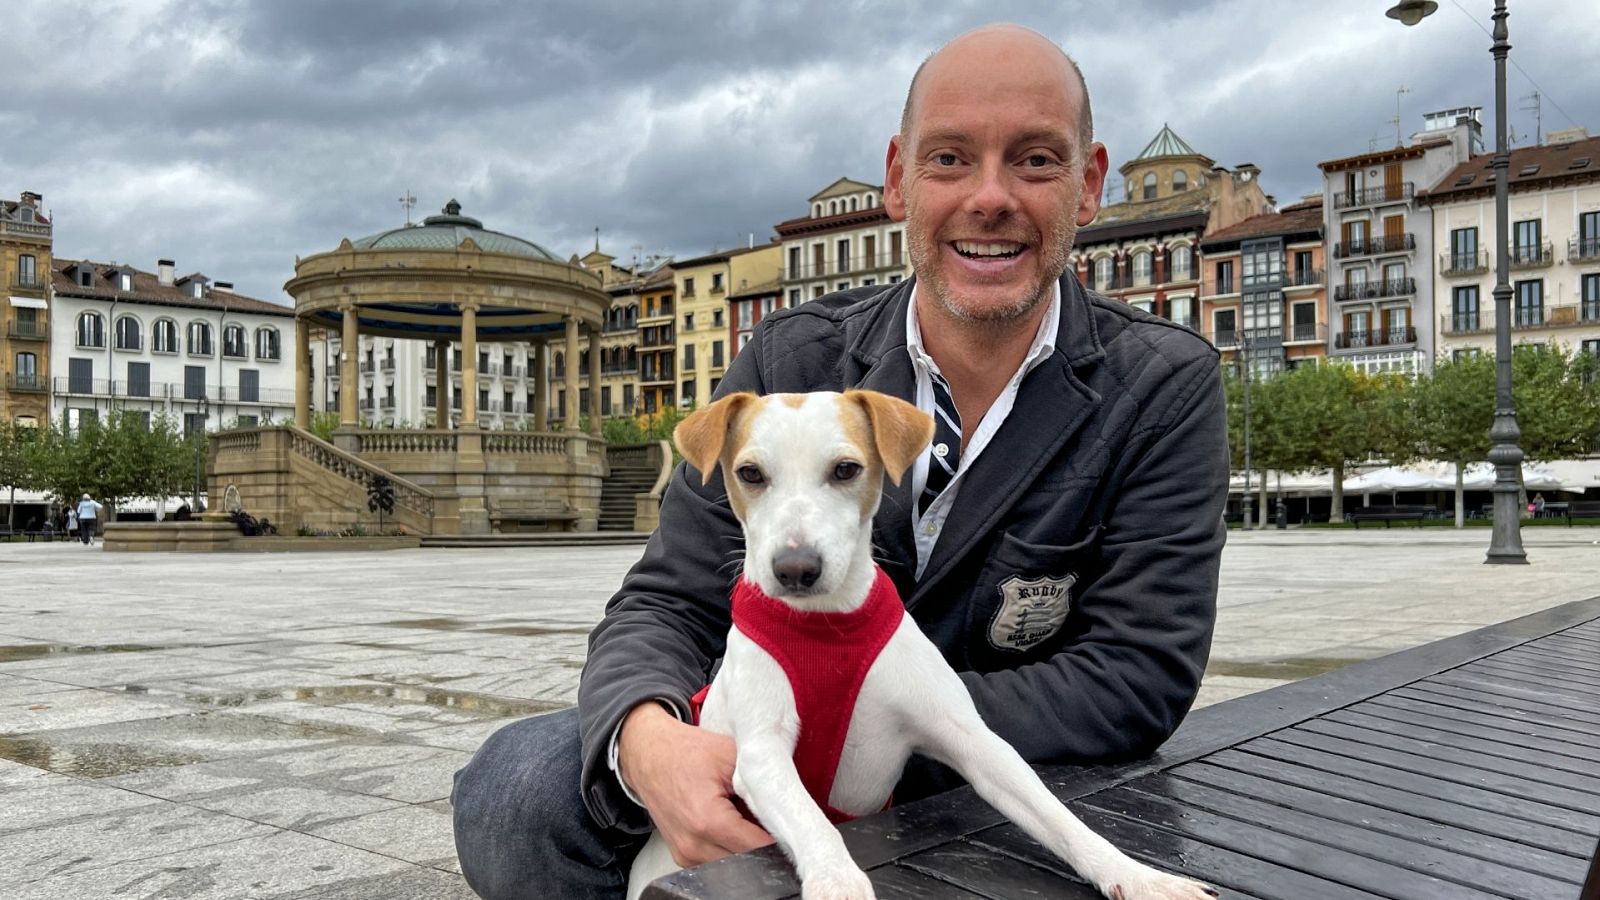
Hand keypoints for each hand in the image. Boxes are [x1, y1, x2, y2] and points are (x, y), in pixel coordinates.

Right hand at [618, 702, 773, 866]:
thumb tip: (786, 802)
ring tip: (745, 819)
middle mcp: (693, 844)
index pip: (758, 848)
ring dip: (744, 847)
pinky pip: (716, 863)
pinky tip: (730, 825)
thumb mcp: (730, 754)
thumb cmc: (683, 751)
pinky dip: (729, 848)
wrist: (648, 754)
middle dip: (763, 845)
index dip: (779, 839)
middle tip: (770, 821)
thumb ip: (760, 781)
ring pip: (733, 865)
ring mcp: (685, 854)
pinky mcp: (682, 857)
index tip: (789, 828)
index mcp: (708, 819)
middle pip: (747, 862)